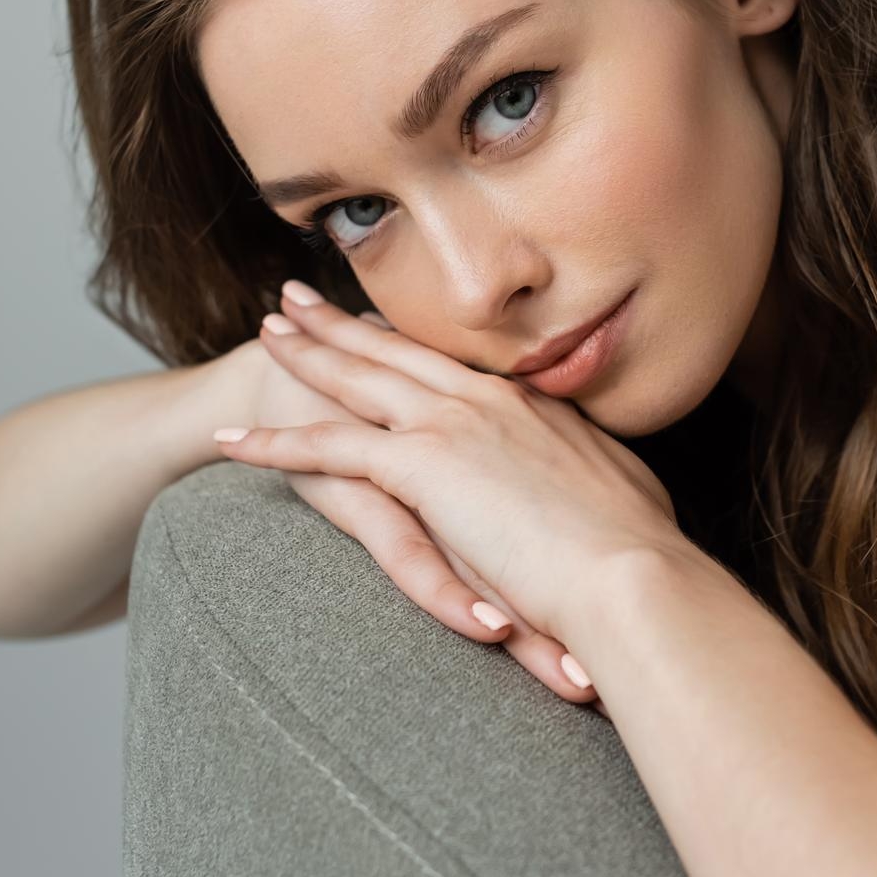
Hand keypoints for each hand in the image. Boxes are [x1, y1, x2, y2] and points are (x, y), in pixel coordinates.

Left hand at [210, 285, 686, 697]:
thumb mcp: (628, 504)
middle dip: (349, 324)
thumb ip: (600, 489)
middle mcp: (491, 401)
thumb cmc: (643, 560)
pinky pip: (328, 446)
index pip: (461, 369)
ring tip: (267, 333)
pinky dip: (276, 443)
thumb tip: (614, 500)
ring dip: (307, 356)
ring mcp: (455, 426)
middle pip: (401, 353)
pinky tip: (233, 440)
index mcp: (537, 410)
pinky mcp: (422, 465)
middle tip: (304, 299)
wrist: (634, 578)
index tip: (392, 329)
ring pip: (360, 380)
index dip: (419, 349)